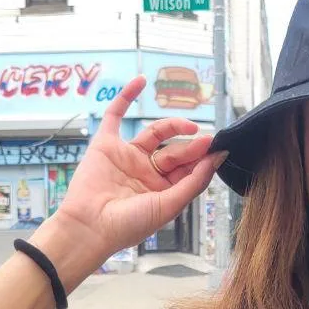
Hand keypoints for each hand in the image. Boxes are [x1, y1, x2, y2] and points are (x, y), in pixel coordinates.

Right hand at [43, 76, 225, 257]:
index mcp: (162, 191)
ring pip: (154, 133)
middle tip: (206, 139)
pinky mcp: (106, 145)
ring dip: (173, 125)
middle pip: (175, 152)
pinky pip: (115, 116)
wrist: (90, 227)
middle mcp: (146, 173)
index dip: (203, 160)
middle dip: (192, 146)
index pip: (188, 170)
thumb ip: (194, 181)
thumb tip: (216, 158)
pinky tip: (140, 81)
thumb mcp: (170, 204)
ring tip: (189, 126)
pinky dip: (126, 97)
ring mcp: (127, 157)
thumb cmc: (128, 225)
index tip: (218, 150)